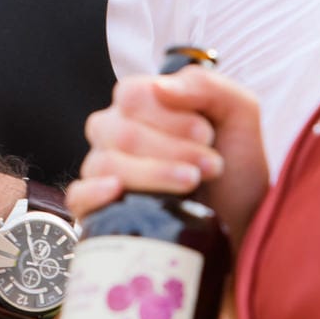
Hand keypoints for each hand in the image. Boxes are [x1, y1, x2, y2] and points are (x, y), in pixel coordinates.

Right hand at [71, 69, 268, 243]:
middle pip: (121, 131)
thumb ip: (209, 87)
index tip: (207, 135)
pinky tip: (120, 192)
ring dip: (154, 173)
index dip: (169, 115)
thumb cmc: (236, 173)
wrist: (241, 231)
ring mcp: (105, 172)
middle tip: (212, 166)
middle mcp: (116, 135)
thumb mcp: (239, 118)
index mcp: (142, 107)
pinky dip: (95, 192)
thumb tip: (162, 87)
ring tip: (192, 184)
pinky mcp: (99, 211)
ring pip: (107, 163)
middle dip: (172, 148)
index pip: (131, 95)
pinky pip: (79, 195)